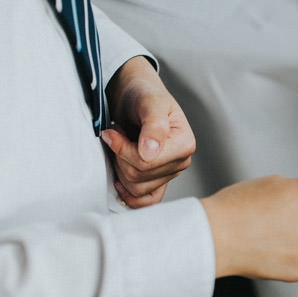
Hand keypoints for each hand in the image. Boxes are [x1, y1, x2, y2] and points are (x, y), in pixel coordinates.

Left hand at [102, 56, 195, 207]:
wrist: (134, 95)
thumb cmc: (143, 95)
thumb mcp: (149, 102)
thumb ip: (154, 125)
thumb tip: (151, 152)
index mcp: (185, 144)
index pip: (147, 163)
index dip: (124, 149)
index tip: (113, 131)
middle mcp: (180, 162)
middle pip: (140, 178)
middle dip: (120, 157)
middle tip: (117, 135)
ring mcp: (169, 174)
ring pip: (137, 190)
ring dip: (120, 169)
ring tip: (121, 147)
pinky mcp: (157, 181)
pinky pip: (146, 201)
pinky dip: (129, 195)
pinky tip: (119, 180)